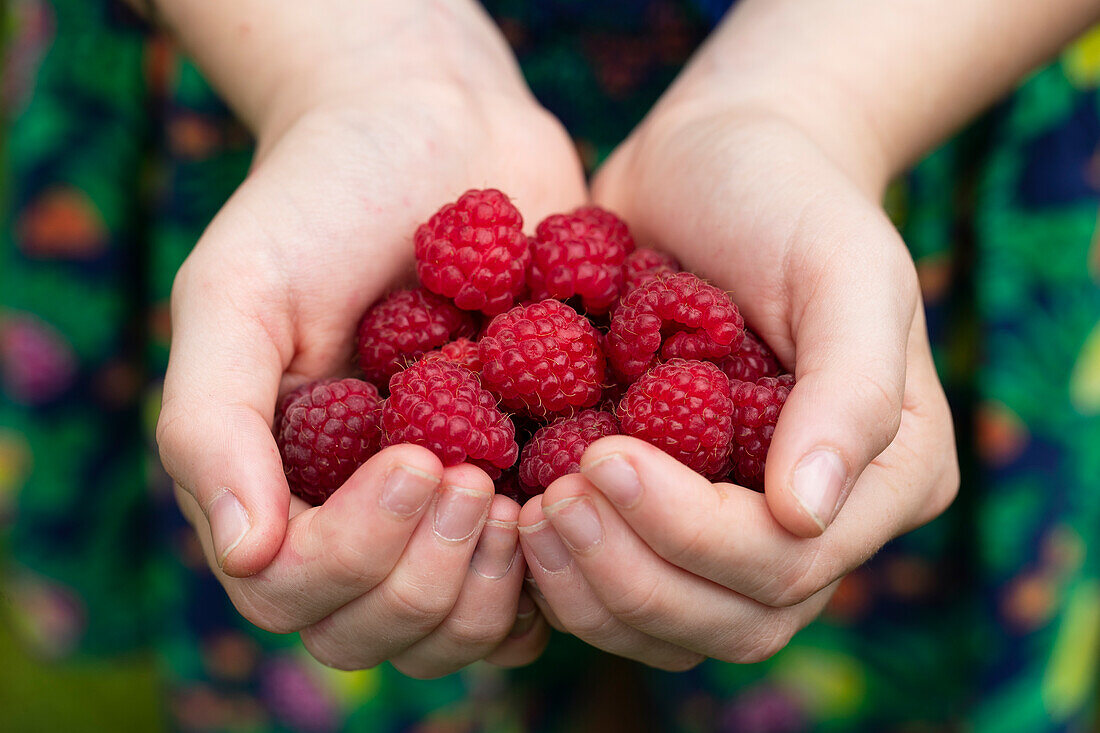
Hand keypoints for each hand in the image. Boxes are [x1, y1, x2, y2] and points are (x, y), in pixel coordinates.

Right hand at [156, 5, 579, 672]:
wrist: (437, 133)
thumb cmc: (322, 202)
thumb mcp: (239, 292)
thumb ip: (214, 420)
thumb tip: (244, 551)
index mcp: (282, 483)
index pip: (294, 591)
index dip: (355, 554)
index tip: (418, 457)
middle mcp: (362, 517)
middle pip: (380, 632)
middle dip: (430, 576)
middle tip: (478, 477)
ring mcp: (449, 513)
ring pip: (462, 632)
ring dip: (495, 587)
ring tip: (526, 493)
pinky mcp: (528, 489)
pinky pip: (545, 588)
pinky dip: (563, 568)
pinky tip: (582, 490)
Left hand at [517, 102, 958, 667]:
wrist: (712, 163)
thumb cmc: (787, 199)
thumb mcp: (843, 267)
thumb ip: (852, 389)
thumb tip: (807, 514)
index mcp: (882, 479)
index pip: (787, 561)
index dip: (690, 534)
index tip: (604, 458)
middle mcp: (813, 522)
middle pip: (728, 620)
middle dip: (630, 575)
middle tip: (550, 505)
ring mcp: (734, 522)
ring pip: (668, 625)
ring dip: (588, 590)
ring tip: (523, 519)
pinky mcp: (665, 510)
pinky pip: (619, 588)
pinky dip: (565, 577)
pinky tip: (515, 520)